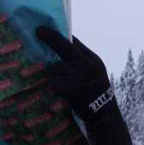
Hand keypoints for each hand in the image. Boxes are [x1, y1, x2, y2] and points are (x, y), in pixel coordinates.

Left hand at [35, 26, 133, 144]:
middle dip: (51, 38)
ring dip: (54, 74)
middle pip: (65, 47)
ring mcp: (81, 77)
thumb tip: (63, 49)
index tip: (46, 29)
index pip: (74, 42)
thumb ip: (82, 61)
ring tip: (63, 83)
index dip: (60, 35)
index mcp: (93, 60)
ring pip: (57, 67)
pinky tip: (59, 91)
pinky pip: (55, 83)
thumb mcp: (95, 72)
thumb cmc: (95, 92)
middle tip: (39, 31)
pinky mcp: (74, 90)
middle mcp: (88, 65)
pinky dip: (54, 86)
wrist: (104, 115)